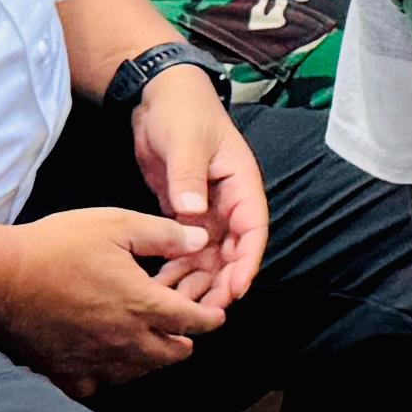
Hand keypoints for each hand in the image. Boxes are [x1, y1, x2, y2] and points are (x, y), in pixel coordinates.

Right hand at [0, 211, 221, 395]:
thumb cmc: (56, 246)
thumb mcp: (117, 224)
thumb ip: (165, 235)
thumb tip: (202, 240)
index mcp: (144, 305)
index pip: (197, 322)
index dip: (212, 316)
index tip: (213, 312)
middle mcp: (126, 341)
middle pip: (174, 354)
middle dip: (184, 339)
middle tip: (177, 323)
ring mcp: (95, 361)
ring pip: (140, 372)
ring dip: (150, 357)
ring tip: (143, 336)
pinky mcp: (65, 373)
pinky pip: (98, 386)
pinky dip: (107, 375)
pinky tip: (103, 357)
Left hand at [129, 64, 267, 314]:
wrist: (158, 99)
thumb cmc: (182, 113)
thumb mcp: (185, 142)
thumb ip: (189, 177)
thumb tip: (191, 212)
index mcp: (241, 184)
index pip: (252, 229)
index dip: (247, 261)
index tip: (236, 288)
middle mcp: (229, 203)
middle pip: (233, 252)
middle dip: (222, 282)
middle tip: (205, 311)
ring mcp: (208, 211)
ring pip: (209, 257)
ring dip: (199, 281)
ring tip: (179, 306)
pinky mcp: (185, 214)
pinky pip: (186, 249)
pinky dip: (177, 268)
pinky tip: (160, 285)